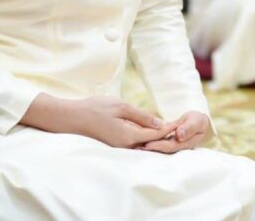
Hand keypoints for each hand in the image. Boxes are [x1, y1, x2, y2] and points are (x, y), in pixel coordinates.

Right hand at [21, 94, 174, 148]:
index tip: (182, 121)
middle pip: (152, 142)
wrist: (71, 117)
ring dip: (157, 136)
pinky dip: (145, 136)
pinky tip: (151, 128)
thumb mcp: (121, 106)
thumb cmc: (95, 108)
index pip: (156, 134)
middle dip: (166, 135)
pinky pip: (135, 142)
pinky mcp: (115, 144)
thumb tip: (160, 123)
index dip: (170, 128)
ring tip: (171, 127)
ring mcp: (120, 146)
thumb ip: (141, 116)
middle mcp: (125, 145)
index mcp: (129, 136)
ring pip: (144, 143)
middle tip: (181, 126)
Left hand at [141, 111, 211, 153]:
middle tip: (136, 147)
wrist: (197, 123)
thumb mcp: (196, 122)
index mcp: (186, 145)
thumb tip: (179, 135)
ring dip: (147, 147)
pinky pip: (158, 143)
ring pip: (159, 148)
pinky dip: (149, 142)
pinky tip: (138, 141)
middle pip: (162, 150)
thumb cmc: (197, 122)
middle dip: (149, 148)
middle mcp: (177, 149)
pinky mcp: (167, 143)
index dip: (159, 146)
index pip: (171, 147)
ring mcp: (172, 147)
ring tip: (134, 146)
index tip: (147, 144)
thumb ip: (189, 128)